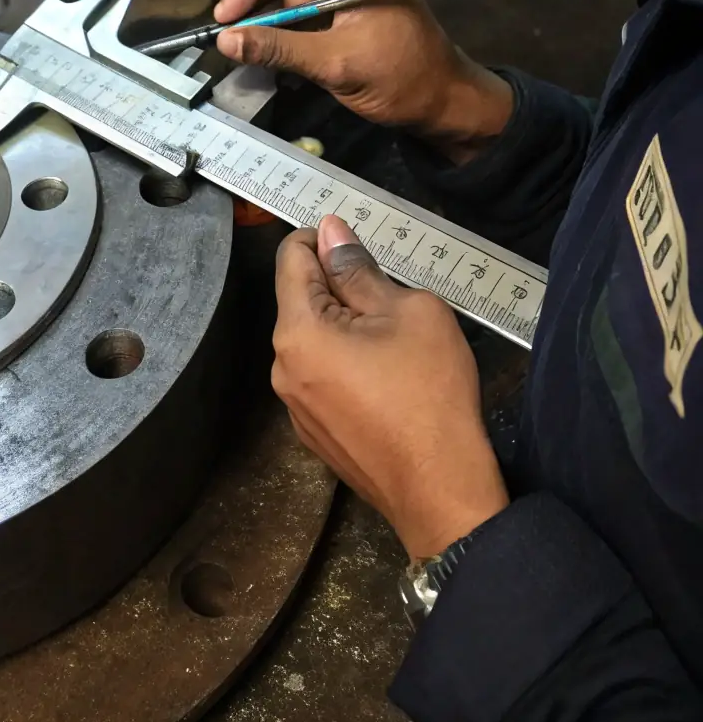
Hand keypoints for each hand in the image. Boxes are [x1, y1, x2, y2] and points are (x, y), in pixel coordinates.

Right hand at [214, 0, 511, 163]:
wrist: (445, 105)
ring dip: (272, 27)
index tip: (227, 18)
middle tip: (232, 40)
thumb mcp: (334, 63)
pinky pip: (304, 17)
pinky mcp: (346, 13)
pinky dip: (287, 37)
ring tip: (252, 55)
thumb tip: (226, 41)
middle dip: (259, 7)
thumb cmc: (402, 78)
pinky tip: (274, 59)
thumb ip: (278, 48)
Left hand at [273, 215, 508, 560]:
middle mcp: (281, 366)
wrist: (441, 489)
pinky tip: (387, 379)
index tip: (360, 244)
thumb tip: (330, 232)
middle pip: (300, 301)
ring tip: (395, 340)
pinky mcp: (313, 433)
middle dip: (338, 286)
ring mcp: (294, 405)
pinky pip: (321, 378)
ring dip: (343, 326)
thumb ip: (359, 269)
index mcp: (297, 331)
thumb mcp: (406, 311)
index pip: (291, 258)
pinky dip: (345, 364)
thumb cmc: (428, 391)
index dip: (323, 240)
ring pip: (313, 341)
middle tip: (392, 296)